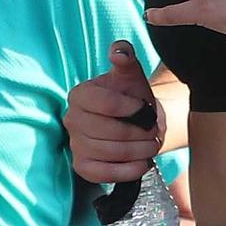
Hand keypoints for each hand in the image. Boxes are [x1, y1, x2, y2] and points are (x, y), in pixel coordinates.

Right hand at [67, 41, 161, 183]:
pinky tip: (142, 162)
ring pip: (110, 153)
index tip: (144, 108)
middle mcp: (71, 119)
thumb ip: (126, 59)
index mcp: (79, 94)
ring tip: (151, 144)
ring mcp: (75, 145)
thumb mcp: (131, 75)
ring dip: (139, 151)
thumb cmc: (131, 96)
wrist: (135, 122)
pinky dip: (128, 171)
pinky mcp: (82, 167)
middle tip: (153, 131)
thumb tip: (119, 51)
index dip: (130, 108)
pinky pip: (104, 174)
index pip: (105, 103)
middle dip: (139, 133)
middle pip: (109, 132)